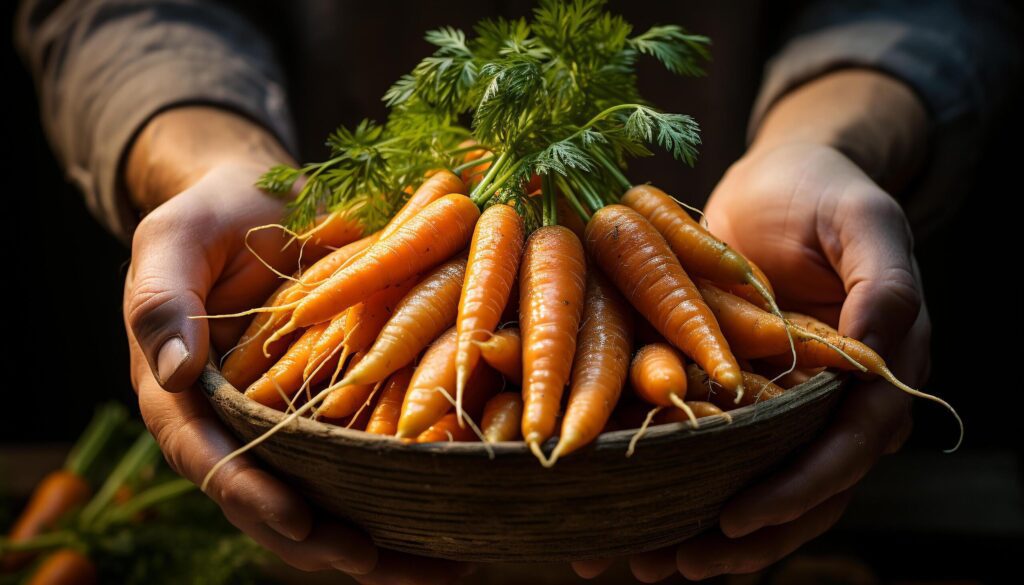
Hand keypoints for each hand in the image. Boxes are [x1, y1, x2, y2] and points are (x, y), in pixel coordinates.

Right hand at [122, 108, 467, 582]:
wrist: (258, 202)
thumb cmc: (210, 216)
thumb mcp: (172, 241)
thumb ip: (159, 300)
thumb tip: (173, 372)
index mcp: (185, 397)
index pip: (212, 460)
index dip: (251, 494)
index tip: (298, 519)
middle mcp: (237, 424)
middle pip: (270, 503)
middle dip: (322, 542)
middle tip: (377, 561)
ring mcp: (287, 422)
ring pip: (323, 498)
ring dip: (375, 541)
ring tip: (437, 564)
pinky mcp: (332, 408)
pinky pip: (361, 460)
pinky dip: (400, 491)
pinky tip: (453, 516)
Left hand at [575, 70, 929, 581]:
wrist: (777, 178)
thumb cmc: (825, 191)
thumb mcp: (864, 221)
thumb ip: (885, 285)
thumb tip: (878, 362)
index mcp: (874, 374)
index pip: (846, 449)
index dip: (799, 488)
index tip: (738, 517)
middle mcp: (828, 400)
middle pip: (797, 488)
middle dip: (741, 536)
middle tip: (677, 566)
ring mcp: (777, 399)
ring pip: (750, 481)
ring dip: (699, 528)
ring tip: (643, 563)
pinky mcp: (732, 389)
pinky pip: (709, 445)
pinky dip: (675, 480)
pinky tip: (626, 514)